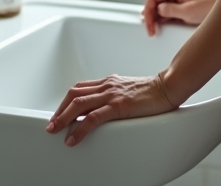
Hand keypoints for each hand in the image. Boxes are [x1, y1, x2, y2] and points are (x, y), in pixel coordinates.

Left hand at [45, 72, 177, 145]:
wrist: (168, 86)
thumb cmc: (153, 91)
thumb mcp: (128, 91)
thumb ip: (115, 97)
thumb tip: (104, 108)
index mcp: (108, 82)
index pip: (79, 88)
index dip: (66, 102)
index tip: (59, 114)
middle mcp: (106, 85)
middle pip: (73, 95)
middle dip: (59, 110)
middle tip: (51, 125)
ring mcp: (111, 95)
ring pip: (78, 104)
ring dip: (63, 118)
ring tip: (54, 131)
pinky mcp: (119, 106)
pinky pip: (93, 117)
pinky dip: (80, 129)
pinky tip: (73, 138)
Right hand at [141, 0, 220, 35]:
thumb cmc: (211, 6)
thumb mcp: (187, 12)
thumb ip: (170, 11)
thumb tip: (159, 11)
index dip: (148, 10)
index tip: (149, 23)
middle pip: (155, 0)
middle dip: (151, 15)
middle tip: (151, 29)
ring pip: (161, 5)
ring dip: (157, 17)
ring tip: (156, 29)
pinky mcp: (183, 2)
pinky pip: (169, 8)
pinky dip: (165, 17)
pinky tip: (165, 25)